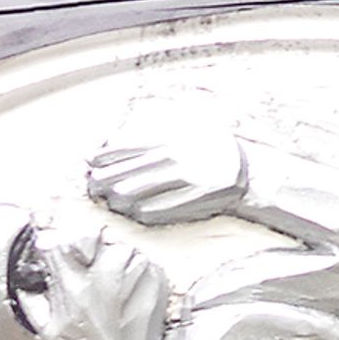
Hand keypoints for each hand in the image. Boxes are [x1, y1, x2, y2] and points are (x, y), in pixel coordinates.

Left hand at [88, 136, 249, 226]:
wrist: (248, 170)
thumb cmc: (213, 149)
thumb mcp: (189, 129)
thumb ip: (158, 134)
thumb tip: (118, 141)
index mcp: (172, 139)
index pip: (128, 147)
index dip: (105, 155)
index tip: (91, 160)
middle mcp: (174, 158)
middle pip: (125, 171)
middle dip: (103, 178)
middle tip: (93, 182)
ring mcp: (181, 179)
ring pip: (134, 192)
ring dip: (116, 196)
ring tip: (109, 197)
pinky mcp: (187, 200)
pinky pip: (152, 210)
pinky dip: (137, 210)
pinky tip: (132, 208)